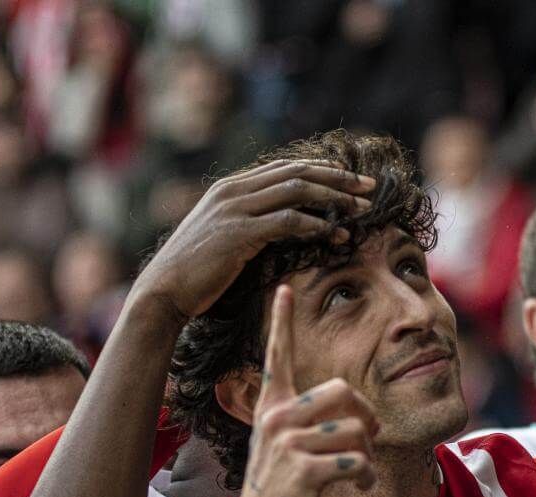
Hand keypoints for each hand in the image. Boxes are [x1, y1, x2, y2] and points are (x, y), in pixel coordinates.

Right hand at [131, 159, 374, 323]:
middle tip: (370, 188)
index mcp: (230, 187)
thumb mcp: (223, 237)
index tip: (350, 179)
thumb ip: (250, 222)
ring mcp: (235, 209)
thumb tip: (282, 224)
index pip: (284, 168)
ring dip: (334, 199)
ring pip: (297, 191)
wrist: (164, 290)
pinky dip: (316, 225)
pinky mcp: (239, 233)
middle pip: (297, 173)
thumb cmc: (196, 271)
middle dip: (338, 179)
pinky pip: (287, 221)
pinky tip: (335, 233)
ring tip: (362, 211)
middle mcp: (233, 190)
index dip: (321, 170)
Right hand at [237, 286, 377, 496]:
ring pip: (356, 430)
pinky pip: (357, 461)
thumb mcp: (283, 444)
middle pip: (345, 390)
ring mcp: (288, 443)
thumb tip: (351, 406)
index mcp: (272, 406)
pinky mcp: (304, 469)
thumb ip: (308, 419)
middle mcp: (277, 418)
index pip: (277, 356)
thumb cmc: (282, 485)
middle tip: (368, 437)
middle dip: (367, 415)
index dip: (280, 322)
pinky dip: (367, 477)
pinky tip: (360, 486)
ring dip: (368, 454)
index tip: (282, 288)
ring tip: (360, 473)